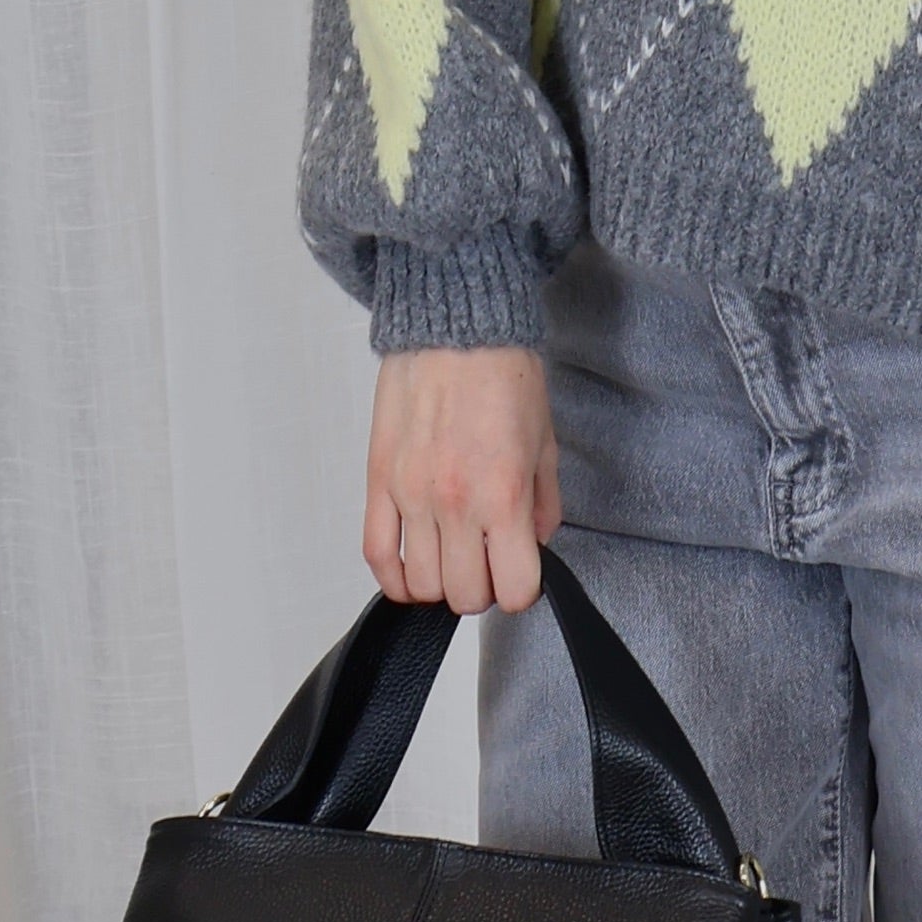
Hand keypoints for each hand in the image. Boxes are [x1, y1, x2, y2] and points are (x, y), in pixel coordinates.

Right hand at [363, 344, 558, 613]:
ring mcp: (410, 495)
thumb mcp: (545, 444)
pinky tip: (412, 570)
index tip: (521, 573)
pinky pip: (377, 553)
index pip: (514, 588)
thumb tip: (533, 545)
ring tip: (452, 559)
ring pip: (420, 584)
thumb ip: (543, 505)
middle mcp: (454, 503)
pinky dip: (394, 576)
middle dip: (482, 589)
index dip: (522, 589)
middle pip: (464, 595)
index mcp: (503, 495)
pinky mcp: (378, 481)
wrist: (455, 327)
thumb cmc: (503, 374)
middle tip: (488, 563)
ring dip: (440, 582)